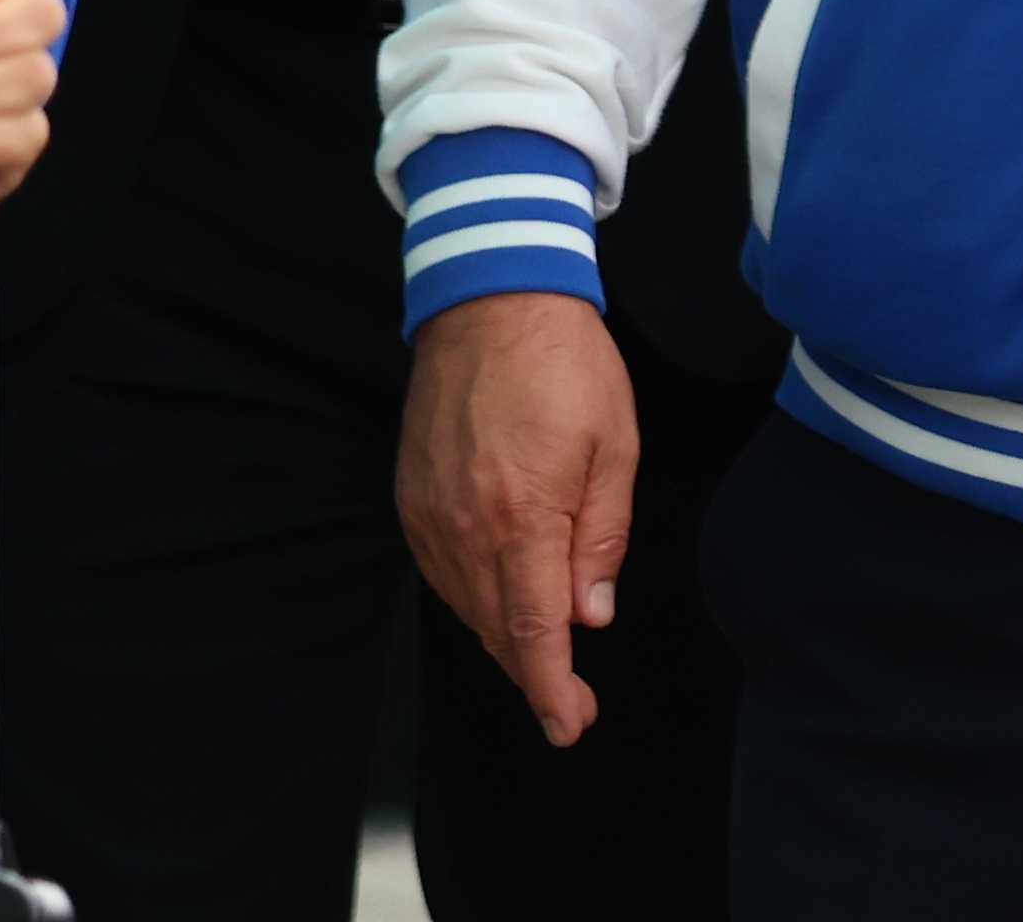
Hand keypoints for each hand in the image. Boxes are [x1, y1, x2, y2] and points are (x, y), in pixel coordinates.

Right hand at [403, 291, 641, 746]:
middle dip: (533, 675)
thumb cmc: (565, 363)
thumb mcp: (612, 442)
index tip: (570, 724)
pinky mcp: (411, 499)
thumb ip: (601, 533)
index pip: (535, 628)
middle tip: (568, 705)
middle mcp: (466, 526)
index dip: (551, 687)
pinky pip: (441, 571)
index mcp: (523, 514)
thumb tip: (592, 613)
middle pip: (497, 627)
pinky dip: (473, 599)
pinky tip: (500, 601)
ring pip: (466, 605)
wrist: (490, 299)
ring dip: (505, 639)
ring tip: (543, 658)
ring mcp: (430, 514)